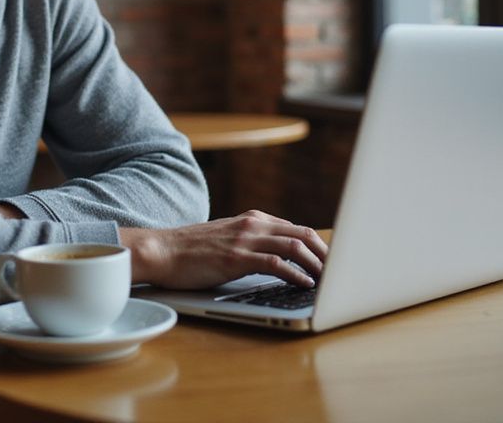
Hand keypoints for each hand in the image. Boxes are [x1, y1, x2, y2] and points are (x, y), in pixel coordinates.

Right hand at [119, 210, 327, 289]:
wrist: (162, 251)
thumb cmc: (192, 250)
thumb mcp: (228, 238)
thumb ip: (253, 242)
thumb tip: (279, 259)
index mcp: (254, 219)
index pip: (298, 229)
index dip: (320, 246)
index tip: (334, 262)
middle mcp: (253, 224)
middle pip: (304, 234)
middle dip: (326, 254)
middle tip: (341, 272)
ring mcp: (245, 240)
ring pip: (294, 246)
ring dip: (317, 265)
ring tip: (329, 280)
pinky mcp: (236, 258)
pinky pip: (276, 264)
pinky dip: (295, 274)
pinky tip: (304, 284)